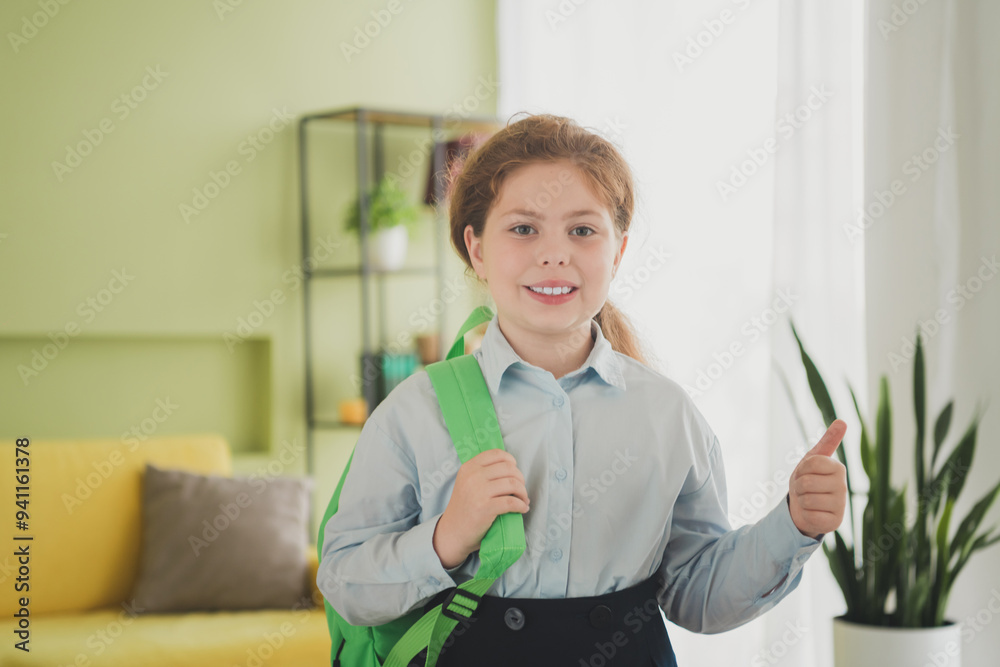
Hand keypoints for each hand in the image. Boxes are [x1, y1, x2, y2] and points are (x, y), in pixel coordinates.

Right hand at [432, 449, 529, 568]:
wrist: (452, 532)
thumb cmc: (464, 508)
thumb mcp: (467, 482)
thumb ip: (483, 472)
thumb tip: (512, 468)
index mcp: (469, 467)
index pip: (497, 454)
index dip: (511, 461)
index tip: (515, 472)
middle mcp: (473, 476)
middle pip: (509, 469)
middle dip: (520, 479)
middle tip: (521, 490)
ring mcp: (479, 491)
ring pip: (513, 484)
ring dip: (523, 493)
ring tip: (523, 500)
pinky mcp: (485, 508)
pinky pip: (512, 502)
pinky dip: (521, 505)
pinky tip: (522, 509)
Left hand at [788, 419, 847, 539]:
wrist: (803, 507)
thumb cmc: (808, 479)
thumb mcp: (813, 459)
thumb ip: (828, 441)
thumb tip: (842, 421)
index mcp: (838, 468)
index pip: (811, 462)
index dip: (801, 469)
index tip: (805, 472)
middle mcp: (843, 486)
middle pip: (806, 482)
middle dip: (798, 486)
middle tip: (804, 489)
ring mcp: (841, 506)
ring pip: (807, 499)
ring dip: (801, 501)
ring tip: (808, 500)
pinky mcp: (835, 523)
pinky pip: (811, 516)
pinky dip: (805, 515)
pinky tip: (812, 514)